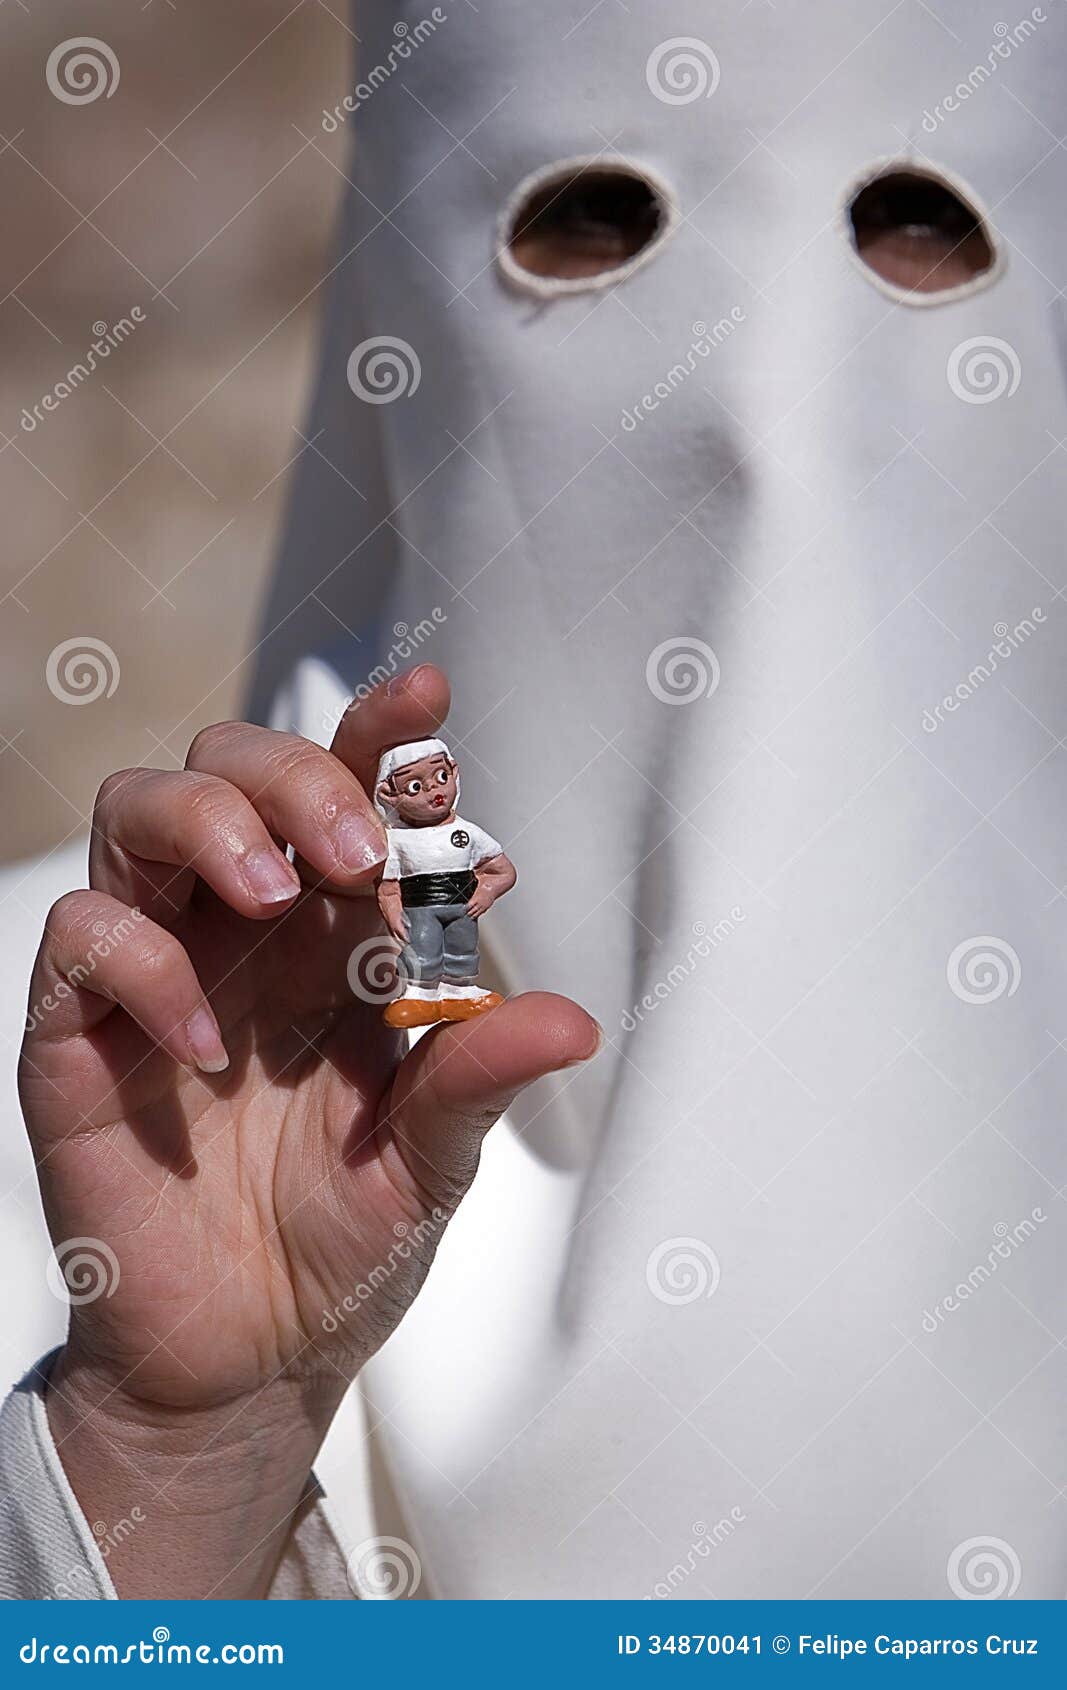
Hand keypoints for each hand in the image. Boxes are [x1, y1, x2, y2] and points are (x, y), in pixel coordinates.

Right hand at [19, 666, 597, 1596]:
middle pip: (233, 763)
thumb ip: (478, 1079)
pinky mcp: (80, 1035)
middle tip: (362, 852)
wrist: (248, 1353)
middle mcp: (241, 928)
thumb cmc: (340, 1235)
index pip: (347, 796)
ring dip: (210, 822)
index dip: (380, 737)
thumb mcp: (430, 1158)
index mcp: (332, 932)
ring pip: (140, 809)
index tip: (430, 699)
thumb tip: (573, 1019)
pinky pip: (83, 938)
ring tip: (272, 892)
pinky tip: (207, 1046)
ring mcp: (155, 969)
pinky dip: (141, 962)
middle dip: (299, 776)